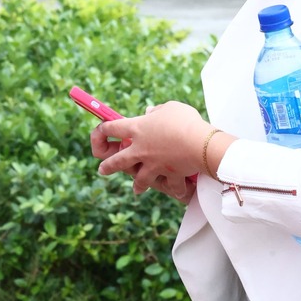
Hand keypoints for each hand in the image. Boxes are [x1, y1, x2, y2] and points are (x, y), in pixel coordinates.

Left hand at [91, 101, 209, 197]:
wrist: (201, 144)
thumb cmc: (185, 121)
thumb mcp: (170, 108)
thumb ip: (157, 110)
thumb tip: (150, 113)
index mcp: (138, 128)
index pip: (113, 127)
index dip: (103, 129)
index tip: (100, 130)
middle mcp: (141, 149)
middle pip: (117, 160)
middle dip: (108, 166)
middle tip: (102, 170)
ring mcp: (153, 164)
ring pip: (139, 179)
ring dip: (138, 185)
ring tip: (136, 190)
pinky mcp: (169, 174)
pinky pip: (171, 185)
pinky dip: (176, 189)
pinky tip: (178, 193)